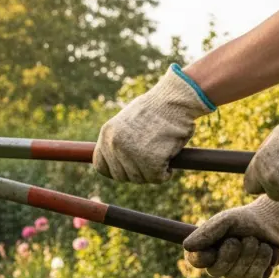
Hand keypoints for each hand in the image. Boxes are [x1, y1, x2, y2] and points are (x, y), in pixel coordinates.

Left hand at [94, 66, 214, 183]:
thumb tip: (116, 162)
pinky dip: (166, 173)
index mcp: (107, 134)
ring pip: (138, 178)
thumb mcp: (128, 121)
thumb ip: (119, 140)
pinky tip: (170, 162)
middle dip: (136, 172)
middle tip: (150, 163)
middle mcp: (115, 145)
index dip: (115, 171)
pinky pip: (157, 177)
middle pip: (120, 175)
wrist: (177, 99)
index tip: (128, 169)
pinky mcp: (151, 160)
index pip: (101, 166)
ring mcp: (132, 153)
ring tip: (162, 157)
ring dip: (151, 173)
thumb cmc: (158, 108)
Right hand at [183, 197, 278, 277]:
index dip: (209, 254)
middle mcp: (217, 265)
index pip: (197, 261)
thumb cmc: (245, 220)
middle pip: (218, 271)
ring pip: (237, 275)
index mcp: (205, 251)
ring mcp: (235, 274)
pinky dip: (263, 261)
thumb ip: (207, 232)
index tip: (225, 240)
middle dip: (235, 251)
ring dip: (252, 253)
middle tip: (246, 237)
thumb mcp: (225, 221)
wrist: (272, 222)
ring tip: (258, 241)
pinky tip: (266, 251)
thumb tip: (187, 246)